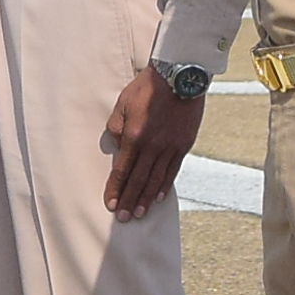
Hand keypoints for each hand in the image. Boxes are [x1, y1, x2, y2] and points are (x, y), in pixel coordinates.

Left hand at [104, 62, 205, 219]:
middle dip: (129, 200)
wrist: (179, 76)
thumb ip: (116, 126)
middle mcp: (152, 146)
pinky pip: (172, 170)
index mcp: (134, 136)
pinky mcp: (184, 145)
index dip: (115, 188)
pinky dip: (165, 185)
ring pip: (156, 179)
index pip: (122, 170)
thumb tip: (116, 146)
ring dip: (146, 198)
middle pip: (139, 180)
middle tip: (123, 218)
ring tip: (139, 213)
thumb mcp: (122, 103)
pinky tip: (159, 197)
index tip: (110, 203)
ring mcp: (170, 147)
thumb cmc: (147, 87)